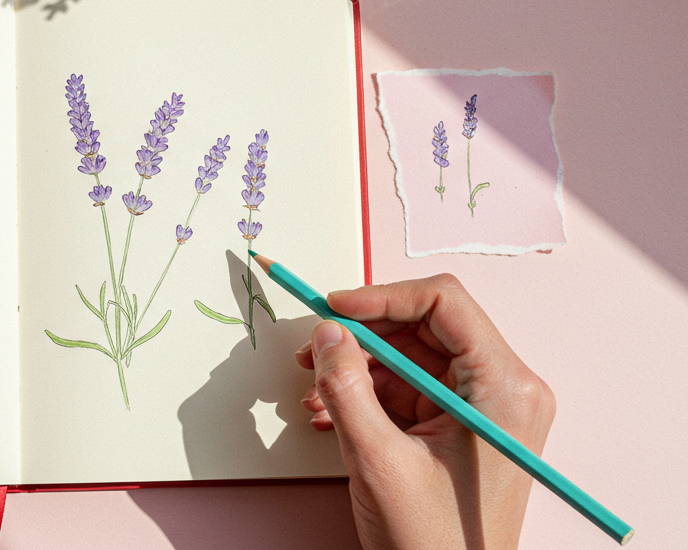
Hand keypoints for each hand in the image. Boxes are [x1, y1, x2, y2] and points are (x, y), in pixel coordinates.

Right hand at [295, 274, 553, 549]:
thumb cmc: (435, 544)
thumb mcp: (378, 461)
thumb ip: (346, 388)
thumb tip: (326, 333)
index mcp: (504, 389)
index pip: (445, 303)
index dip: (382, 297)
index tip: (334, 307)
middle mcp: (504, 388)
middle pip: (424, 326)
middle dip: (363, 335)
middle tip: (315, 348)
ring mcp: (483, 407)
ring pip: (410, 354)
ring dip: (358, 366)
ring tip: (317, 392)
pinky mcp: (461, 424)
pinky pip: (409, 385)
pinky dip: (369, 392)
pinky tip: (333, 412)